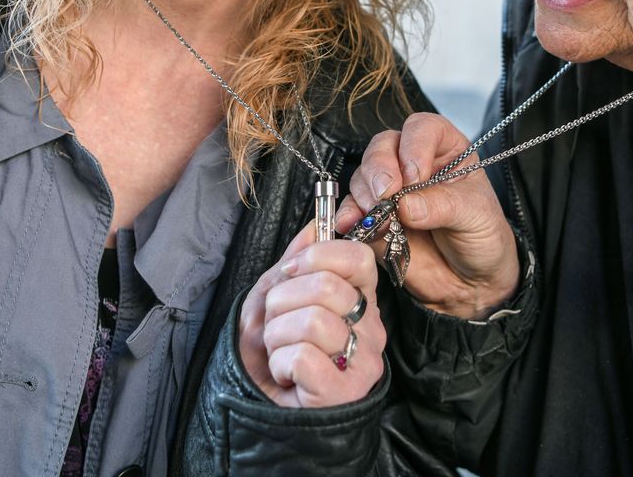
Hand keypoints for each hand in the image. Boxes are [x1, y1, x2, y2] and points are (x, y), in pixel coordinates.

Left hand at [238, 224, 384, 407]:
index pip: (358, 257)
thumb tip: (314, 226)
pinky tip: (286, 375)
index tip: (289, 273)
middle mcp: (371, 328)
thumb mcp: (275, 297)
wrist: (261, 406)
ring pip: (313, 321)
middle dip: (281, 303)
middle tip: (278, 326)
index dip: (316, 257)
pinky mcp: (345, 393)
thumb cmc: (272, 352)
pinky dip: (280, 364)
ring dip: (278, 337)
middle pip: (327, 286)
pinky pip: (303, 358)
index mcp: (360, 299)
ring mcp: (363, 362)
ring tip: (281, 353)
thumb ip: (295, 261)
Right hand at [337, 112, 519, 319]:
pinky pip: (351, 209)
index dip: (414, 146)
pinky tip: (354, 225)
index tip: (416, 175)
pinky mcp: (374, 218)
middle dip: (380, 168)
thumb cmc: (483, 237)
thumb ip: (442, 206)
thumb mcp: (476, 215)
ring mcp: (391, 191)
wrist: (472, 280)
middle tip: (387, 193)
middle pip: (383, 146)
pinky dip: (349, 215)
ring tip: (382, 219)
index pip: (422, 128)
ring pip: (363, 175)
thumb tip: (405, 204)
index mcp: (445, 151)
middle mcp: (413, 164)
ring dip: (365, 194)